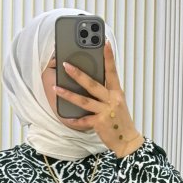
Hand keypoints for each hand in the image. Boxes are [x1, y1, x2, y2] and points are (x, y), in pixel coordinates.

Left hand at [54, 41, 144, 157]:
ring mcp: (106, 111)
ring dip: (68, 94)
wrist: (127, 140)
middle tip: (66, 64)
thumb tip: (92, 84)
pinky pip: (83, 121)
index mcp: (117, 92)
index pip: (113, 71)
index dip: (109, 57)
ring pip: (84, 101)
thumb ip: (107, 94)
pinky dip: (73, 120)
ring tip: (55, 88)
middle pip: (93, 84)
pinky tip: (64, 117)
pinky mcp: (100, 124)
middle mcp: (112, 99)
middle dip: (78, 74)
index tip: (104, 43)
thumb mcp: (117, 103)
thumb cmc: (119, 121)